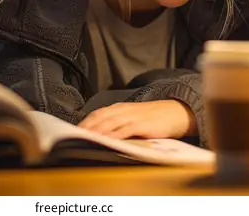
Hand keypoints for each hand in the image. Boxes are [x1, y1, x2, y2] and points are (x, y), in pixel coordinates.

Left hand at [78, 100, 196, 139]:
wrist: (175, 112)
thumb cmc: (153, 118)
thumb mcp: (133, 117)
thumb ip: (118, 124)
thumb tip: (102, 135)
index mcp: (119, 108)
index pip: (97, 113)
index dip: (85, 122)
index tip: (73, 132)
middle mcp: (123, 110)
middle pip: (100, 117)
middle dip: (86, 127)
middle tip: (74, 137)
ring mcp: (132, 116)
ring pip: (110, 123)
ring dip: (97, 131)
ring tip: (86, 140)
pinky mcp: (141, 124)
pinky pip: (125, 130)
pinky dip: (115, 135)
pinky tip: (107, 141)